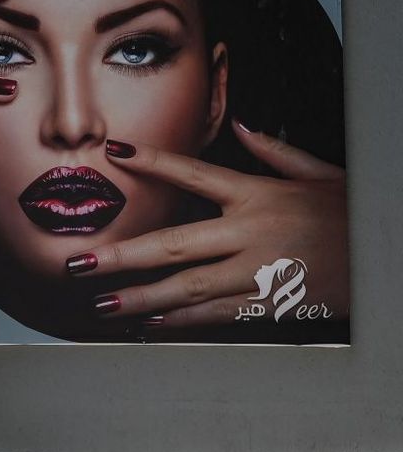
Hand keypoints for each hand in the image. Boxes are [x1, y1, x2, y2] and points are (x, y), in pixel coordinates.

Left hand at [67, 121, 347, 329]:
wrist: (389, 259)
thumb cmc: (353, 214)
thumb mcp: (320, 173)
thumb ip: (276, 151)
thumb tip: (242, 126)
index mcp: (257, 194)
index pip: (195, 174)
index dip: (154, 163)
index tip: (116, 154)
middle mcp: (250, 232)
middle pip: (174, 243)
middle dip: (122, 255)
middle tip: (80, 265)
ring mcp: (258, 272)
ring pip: (187, 287)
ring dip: (140, 296)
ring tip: (102, 304)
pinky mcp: (269, 304)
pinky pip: (215, 315)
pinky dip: (180, 321)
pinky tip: (148, 324)